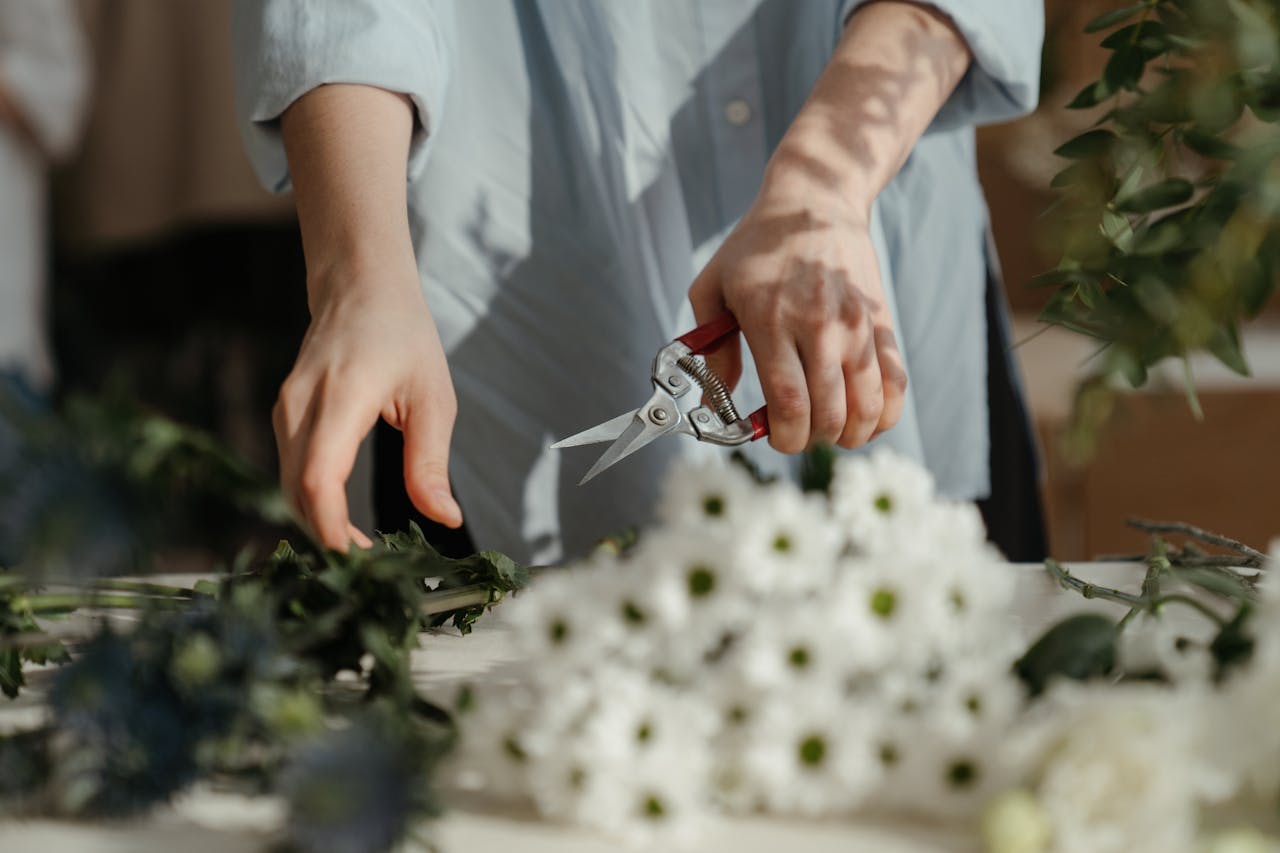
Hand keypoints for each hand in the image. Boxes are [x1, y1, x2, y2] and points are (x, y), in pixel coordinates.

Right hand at [273, 255, 461, 551]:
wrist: (359, 286)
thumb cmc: (404, 336)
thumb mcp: (434, 397)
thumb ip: (430, 462)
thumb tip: (444, 518)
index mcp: (342, 396)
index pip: (317, 477)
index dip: (330, 526)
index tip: (360, 559)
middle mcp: (301, 405)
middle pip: (296, 492)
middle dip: (327, 538)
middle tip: (372, 569)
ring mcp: (285, 410)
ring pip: (287, 486)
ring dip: (319, 524)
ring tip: (363, 551)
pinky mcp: (284, 416)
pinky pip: (289, 471)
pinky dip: (312, 503)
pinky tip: (343, 522)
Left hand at [688, 174, 906, 453]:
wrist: (815, 201)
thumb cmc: (755, 249)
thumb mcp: (713, 288)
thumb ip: (711, 350)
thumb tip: (715, 405)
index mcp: (772, 320)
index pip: (789, 402)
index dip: (785, 436)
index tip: (775, 437)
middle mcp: (820, 326)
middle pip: (830, 413)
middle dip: (812, 440)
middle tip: (798, 432)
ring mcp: (857, 325)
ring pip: (868, 407)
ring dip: (849, 434)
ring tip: (830, 429)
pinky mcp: (882, 323)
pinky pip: (896, 383)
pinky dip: (884, 414)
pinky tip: (865, 419)